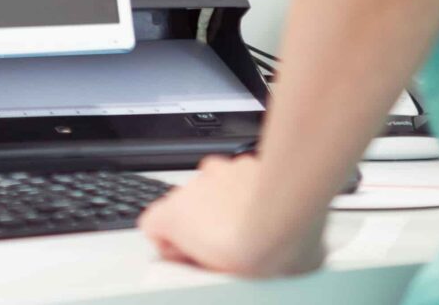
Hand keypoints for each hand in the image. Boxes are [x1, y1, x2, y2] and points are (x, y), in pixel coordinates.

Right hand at [136, 152, 322, 276]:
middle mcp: (192, 187)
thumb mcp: (208, 274)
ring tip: (248, 226)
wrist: (286, 224)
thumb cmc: (252, 252)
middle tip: (224, 246)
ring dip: (223, 202)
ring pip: (212, 186)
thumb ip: (191, 260)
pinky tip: (264, 209)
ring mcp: (220, 173)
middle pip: (186, 205)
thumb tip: (196, 266)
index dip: (172, 244)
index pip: (152, 225)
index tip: (189, 257)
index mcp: (174, 215)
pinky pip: (239, 175)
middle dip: (202, 222)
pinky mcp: (246, 164)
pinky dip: (247, 188)